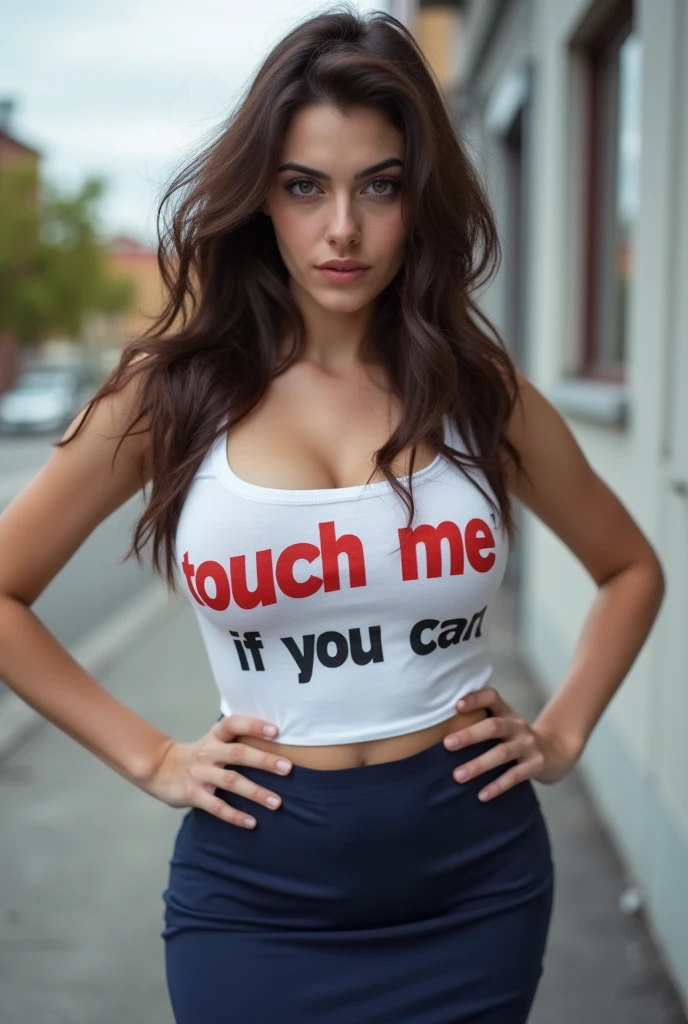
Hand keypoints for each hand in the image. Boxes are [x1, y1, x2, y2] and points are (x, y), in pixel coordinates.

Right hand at [140, 713, 292, 828]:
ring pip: (231, 782)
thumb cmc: (199, 755)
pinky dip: (235, 816)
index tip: (275, 730)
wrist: (160, 769)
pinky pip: (217, 807)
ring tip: (276, 802)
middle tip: (287, 768)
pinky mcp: (193, 795)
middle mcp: (208, 753)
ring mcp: (200, 774)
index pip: (233, 724)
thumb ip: (237, 738)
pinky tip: (251, 822)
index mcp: (215, 736)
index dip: (254, 725)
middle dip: (264, 760)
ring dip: (255, 792)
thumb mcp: (213, 740)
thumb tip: (276, 737)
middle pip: (238, 753)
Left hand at [444, 686, 581, 801]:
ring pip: (502, 753)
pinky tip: (481, 795)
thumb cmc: (517, 739)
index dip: (475, 698)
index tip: (456, 706)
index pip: (492, 697)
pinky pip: (515, 776)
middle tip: (447, 744)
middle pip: (493, 726)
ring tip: (458, 776)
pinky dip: (497, 786)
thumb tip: (439, 732)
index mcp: (507, 713)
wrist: (556, 753)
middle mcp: (518, 726)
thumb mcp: (504, 725)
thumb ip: (481, 723)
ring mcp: (529, 745)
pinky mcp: (536, 765)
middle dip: (470, 735)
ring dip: (478, 764)